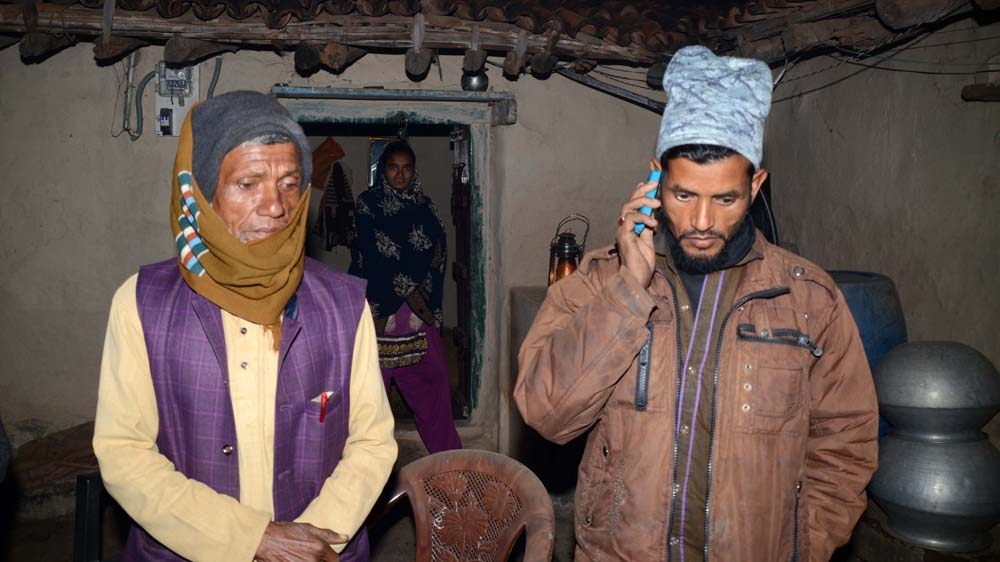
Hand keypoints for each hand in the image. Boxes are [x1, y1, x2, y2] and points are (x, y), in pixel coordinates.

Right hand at [254, 521, 347, 561]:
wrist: (265, 539)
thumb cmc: (287, 531)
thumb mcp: (309, 528)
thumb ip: (329, 535)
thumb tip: (346, 538)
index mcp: (320, 547)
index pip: (335, 559)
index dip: (330, 558)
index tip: (322, 555)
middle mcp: (313, 559)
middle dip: (322, 561)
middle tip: (310, 555)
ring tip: (301, 556)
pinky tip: (295, 559)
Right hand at [616, 167, 660, 288]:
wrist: (637, 278)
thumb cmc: (642, 263)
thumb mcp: (649, 240)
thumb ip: (649, 227)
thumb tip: (653, 213)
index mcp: (630, 226)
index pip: (634, 204)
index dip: (641, 191)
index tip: (652, 182)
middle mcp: (624, 226)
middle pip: (629, 201)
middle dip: (642, 190)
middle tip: (654, 183)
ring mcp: (622, 230)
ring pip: (628, 206)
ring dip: (643, 201)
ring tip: (657, 203)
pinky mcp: (623, 235)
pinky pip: (630, 219)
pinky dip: (643, 217)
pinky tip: (653, 224)